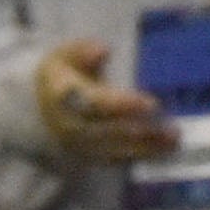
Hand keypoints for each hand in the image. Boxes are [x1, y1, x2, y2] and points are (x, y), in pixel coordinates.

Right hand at [33, 37, 177, 167]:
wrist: (36, 107)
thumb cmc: (59, 76)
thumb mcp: (63, 56)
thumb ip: (81, 52)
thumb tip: (102, 50)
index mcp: (63, 97)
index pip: (95, 104)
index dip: (123, 105)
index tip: (152, 104)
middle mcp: (69, 125)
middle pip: (108, 132)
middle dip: (141, 133)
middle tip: (172, 130)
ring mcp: (76, 144)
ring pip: (112, 150)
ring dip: (144, 148)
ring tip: (173, 143)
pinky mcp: (84, 155)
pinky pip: (112, 160)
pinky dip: (136, 157)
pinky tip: (160, 153)